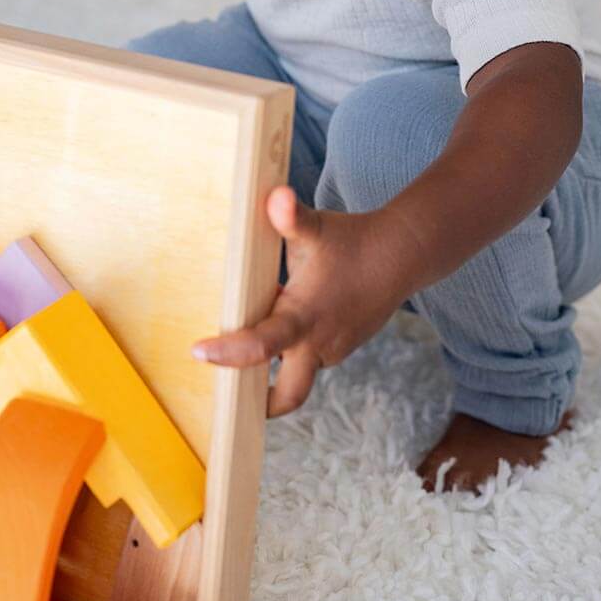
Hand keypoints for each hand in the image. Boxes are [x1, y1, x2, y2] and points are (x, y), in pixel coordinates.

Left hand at [191, 186, 415, 416]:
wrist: (402, 254)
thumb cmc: (351, 240)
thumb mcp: (316, 228)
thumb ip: (291, 216)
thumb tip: (277, 196)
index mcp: (304, 316)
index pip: (261, 346)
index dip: (228, 353)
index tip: (198, 351)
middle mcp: (319, 342)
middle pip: (290, 395)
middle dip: (260, 403)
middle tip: (226, 396)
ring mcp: (333, 349)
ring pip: (298, 372)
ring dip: (274, 365)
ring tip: (243, 341)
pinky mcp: (340, 346)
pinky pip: (310, 356)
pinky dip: (292, 348)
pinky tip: (280, 315)